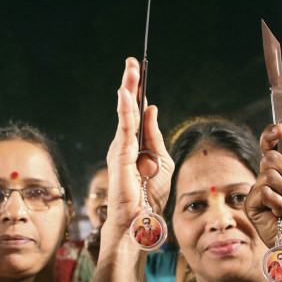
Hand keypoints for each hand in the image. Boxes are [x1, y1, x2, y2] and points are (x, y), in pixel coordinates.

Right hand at [104, 58, 172, 243]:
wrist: (140, 220)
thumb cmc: (149, 196)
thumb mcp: (161, 161)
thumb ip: (154, 136)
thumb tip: (151, 109)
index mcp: (136, 144)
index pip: (136, 113)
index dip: (138, 92)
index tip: (139, 70)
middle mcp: (124, 143)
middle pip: (128, 108)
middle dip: (131, 83)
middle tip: (132, 61)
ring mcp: (120, 149)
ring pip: (125, 113)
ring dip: (128, 90)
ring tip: (131, 69)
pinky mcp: (120, 156)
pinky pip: (124, 128)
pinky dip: (125, 110)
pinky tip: (126, 94)